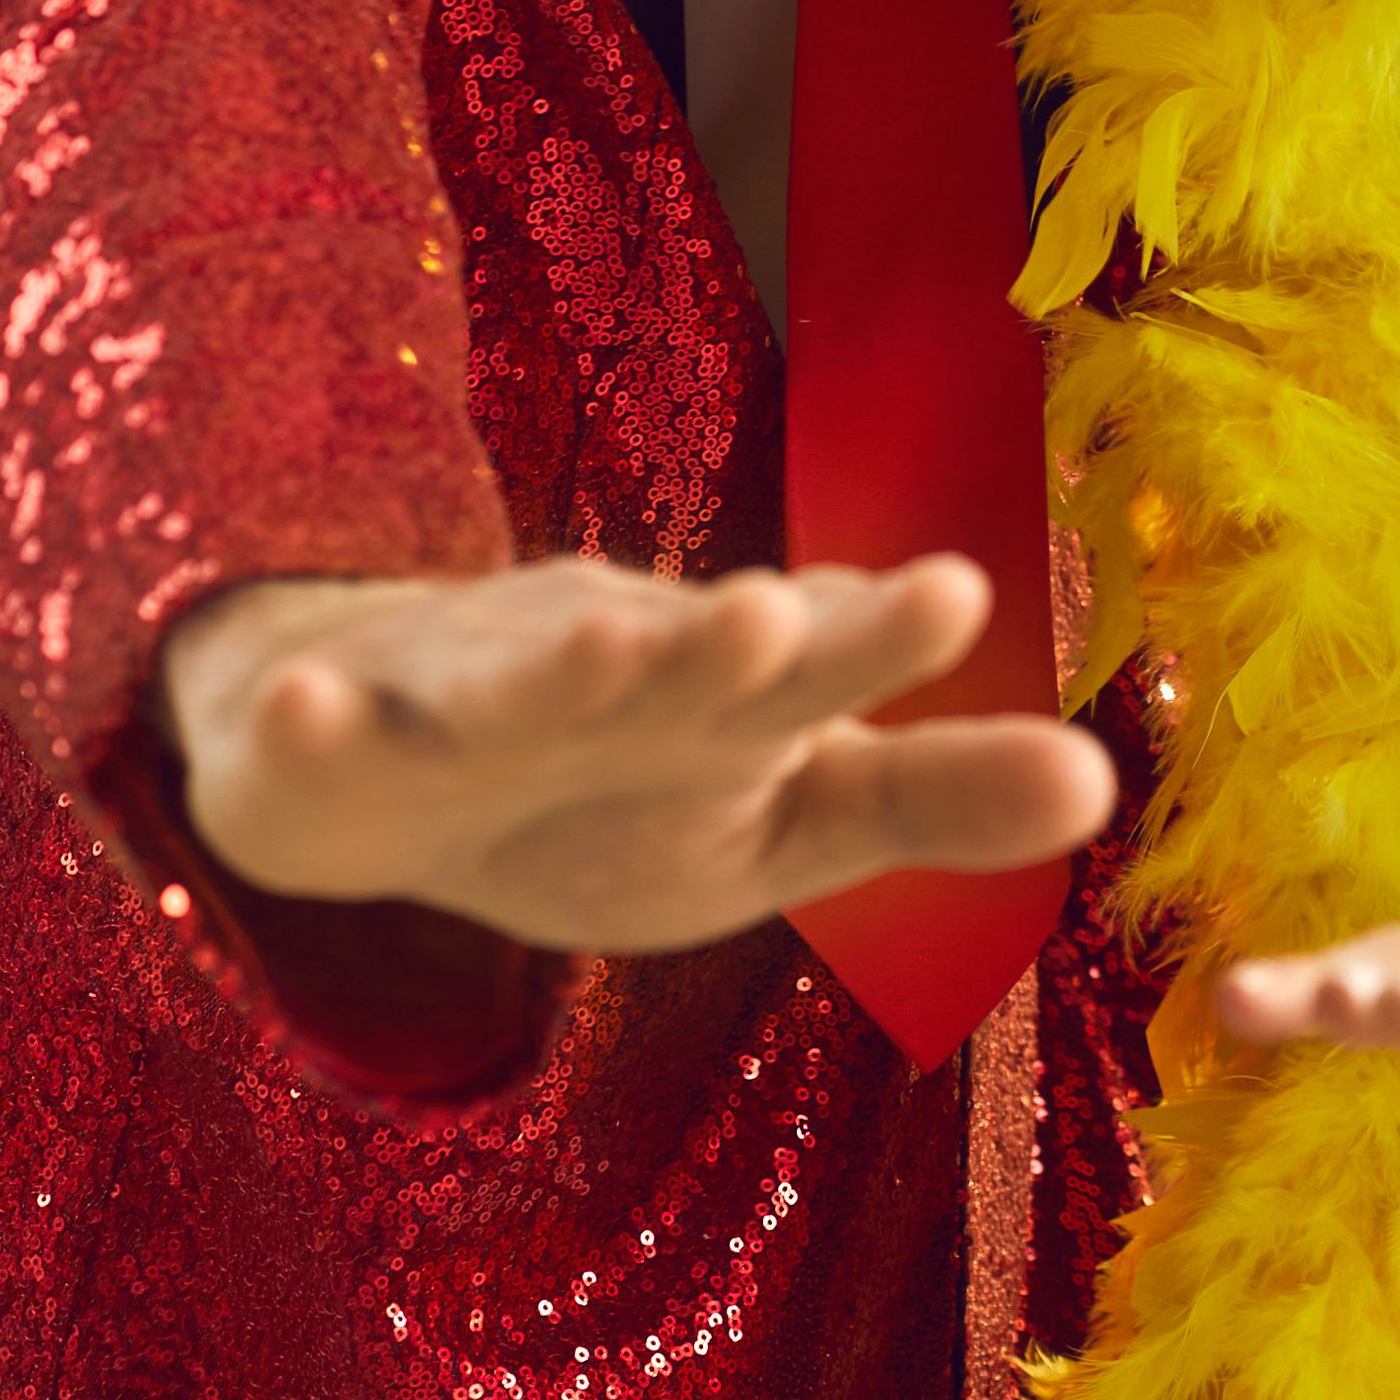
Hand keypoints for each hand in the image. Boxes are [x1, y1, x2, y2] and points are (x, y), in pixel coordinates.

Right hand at [161, 554, 1116, 955]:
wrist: (380, 764)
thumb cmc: (619, 782)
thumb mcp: (779, 808)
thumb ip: (928, 797)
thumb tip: (1104, 785)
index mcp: (727, 691)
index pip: (818, 661)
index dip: (879, 632)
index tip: (959, 591)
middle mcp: (609, 665)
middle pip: (673, 653)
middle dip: (723, 637)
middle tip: (779, 617)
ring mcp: (462, 694)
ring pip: (507, 675)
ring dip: (557, 664)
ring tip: (617, 646)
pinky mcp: (327, 736)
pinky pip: (308, 729)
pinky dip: (301, 721)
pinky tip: (295, 711)